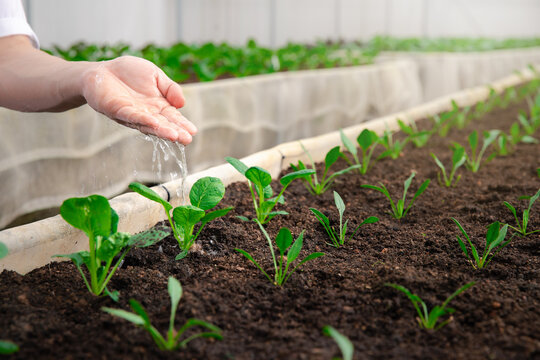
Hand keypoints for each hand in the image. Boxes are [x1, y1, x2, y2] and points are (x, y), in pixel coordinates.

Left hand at [81, 56, 196, 143]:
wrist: (101, 71)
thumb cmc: (128, 73)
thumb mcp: (155, 75)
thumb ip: (170, 88)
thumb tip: (182, 104)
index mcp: (158, 106)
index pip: (173, 118)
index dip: (182, 124)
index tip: (193, 131)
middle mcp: (147, 114)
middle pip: (163, 124)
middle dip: (175, 132)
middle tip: (187, 140)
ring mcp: (133, 114)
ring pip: (149, 124)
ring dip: (162, 131)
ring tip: (175, 136)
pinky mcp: (118, 110)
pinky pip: (132, 115)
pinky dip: (143, 119)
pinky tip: (154, 122)